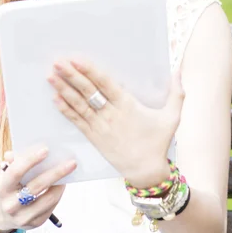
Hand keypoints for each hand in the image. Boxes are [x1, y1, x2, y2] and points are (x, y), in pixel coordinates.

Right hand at [0, 147, 75, 232]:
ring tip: (69, 172)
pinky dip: (58, 194)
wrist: (1, 215)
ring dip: (60, 184)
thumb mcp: (5, 173)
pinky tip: (62, 184)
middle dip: (56, 173)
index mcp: (1, 188)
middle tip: (71, 162)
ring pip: (48, 199)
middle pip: (36, 187)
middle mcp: (10, 205)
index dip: (30, 160)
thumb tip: (27, 149)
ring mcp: (22, 217)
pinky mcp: (34, 223)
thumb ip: (14, 160)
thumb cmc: (8, 186)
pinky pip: (51, 207)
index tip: (46, 150)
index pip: (16, 172)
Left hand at [47, 60, 184, 188]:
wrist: (146, 172)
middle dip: (72, 76)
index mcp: (128, 106)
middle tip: (58, 62)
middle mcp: (111, 115)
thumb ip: (177, 93)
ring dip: (64, 90)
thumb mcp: (172, 117)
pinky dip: (66, 110)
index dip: (90, 72)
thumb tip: (180, 70)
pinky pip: (77, 121)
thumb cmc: (158, 143)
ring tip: (51, 76)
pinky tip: (55, 98)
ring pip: (79, 105)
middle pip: (88, 92)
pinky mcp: (94, 138)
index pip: (105, 85)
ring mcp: (100, 127)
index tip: (77, 60)